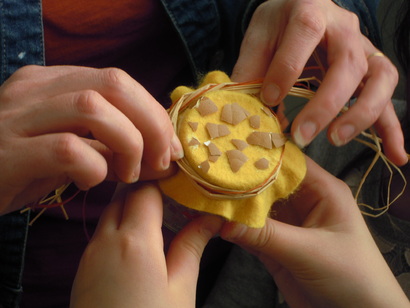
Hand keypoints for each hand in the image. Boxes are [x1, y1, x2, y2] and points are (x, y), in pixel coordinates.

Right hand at [0, 65, 182, 213]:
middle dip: (152, 123)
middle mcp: (34, 89)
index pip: (119, 81)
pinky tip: (89, 182)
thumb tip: (162, 155)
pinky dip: (93, 167)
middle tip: (162, 160)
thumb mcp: (72, 148)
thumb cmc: (21, 166)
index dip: (154, 113)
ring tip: (128, 173)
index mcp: (52, 82)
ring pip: (93, 108)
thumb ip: (112, 145)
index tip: (171, 146)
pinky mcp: (7, 153)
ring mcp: (17, 117)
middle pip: (114, 84)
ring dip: (128, 144)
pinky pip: (67, 149)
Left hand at [70, 183, 219, 307]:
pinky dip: (119, 225)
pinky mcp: (83, 266)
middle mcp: (107, 238)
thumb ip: (192, 246)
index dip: (163, 182)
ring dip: (131, 206)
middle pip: (125, 195)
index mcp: (136, 240)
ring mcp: (90, 252)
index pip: (146, 190)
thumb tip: (211, 218)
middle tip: (172, 196)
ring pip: (110, 211)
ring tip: (158, 217)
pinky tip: (138, 241)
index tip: (181, 183)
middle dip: (148, 190)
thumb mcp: (181, 288)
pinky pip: (102, 231)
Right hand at [217, 157, 408, 306]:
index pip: (288, 163)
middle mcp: (304, 203)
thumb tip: (225, 222)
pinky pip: (251, 231)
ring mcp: (289, 225)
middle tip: (210, 174)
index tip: (231, 149)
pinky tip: (215, 223)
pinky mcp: (277, 247)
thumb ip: (267, 235)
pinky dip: (234, 229)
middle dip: (241, 180)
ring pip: (256, 208)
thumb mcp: (310, 251)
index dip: (261, 154)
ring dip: (234, 206)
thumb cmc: (353, 278)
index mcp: (322, 191)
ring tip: (207, 197)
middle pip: (267, 183)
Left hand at [232, 0, 406, 165]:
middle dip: (325, 104)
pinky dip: (393, 128)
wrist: (302, 9)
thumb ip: (250, 69)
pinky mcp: (372, 70)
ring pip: (379, 79)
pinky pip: (389, 98)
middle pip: (348, 64)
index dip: (286, 70)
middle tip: (302, 135)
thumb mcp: (259, 37)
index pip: (304, 34)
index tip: (269, 100)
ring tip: (335, 140)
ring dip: (361, 113)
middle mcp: (344, 29)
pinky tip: (396, 154)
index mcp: (310, 11)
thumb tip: (245, 112)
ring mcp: (364, 49)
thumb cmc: (278, 27)